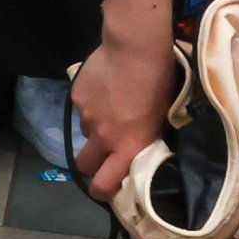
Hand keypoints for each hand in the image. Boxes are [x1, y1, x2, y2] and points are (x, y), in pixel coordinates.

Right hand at [73, 29, 177, 200]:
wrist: (135, 48)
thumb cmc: (160, 83)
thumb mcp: (162, 118)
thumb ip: (145, 138)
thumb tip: (139, 145)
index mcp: (129, 146)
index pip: (104, 184)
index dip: (101, 190)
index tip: (105, 187)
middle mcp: (104, 138)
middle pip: (84, 164)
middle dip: (91, 162)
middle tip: (103, 150)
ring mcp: (86, 117)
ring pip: (86, 131)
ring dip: (95, 127)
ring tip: (110, 108)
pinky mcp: (76, 97)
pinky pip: (81, 108)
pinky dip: (91, 104)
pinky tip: (103, 88)